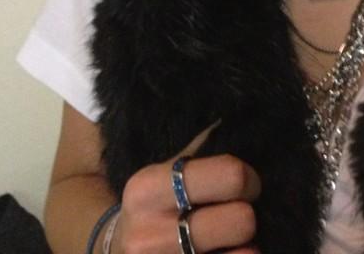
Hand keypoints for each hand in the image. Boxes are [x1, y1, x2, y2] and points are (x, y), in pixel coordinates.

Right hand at [111, 126, 260, 253]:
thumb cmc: (152, 206)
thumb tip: (242, 121)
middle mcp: (150, 234)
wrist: (114, 251)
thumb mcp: (163, 174)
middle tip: (240, 214)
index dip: (248, 178)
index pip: (230, 176)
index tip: (246, 184)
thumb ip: (201, 149)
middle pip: (242, 220)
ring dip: (246, 247)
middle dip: (248, 216)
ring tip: (232, 240)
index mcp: (148, 189)